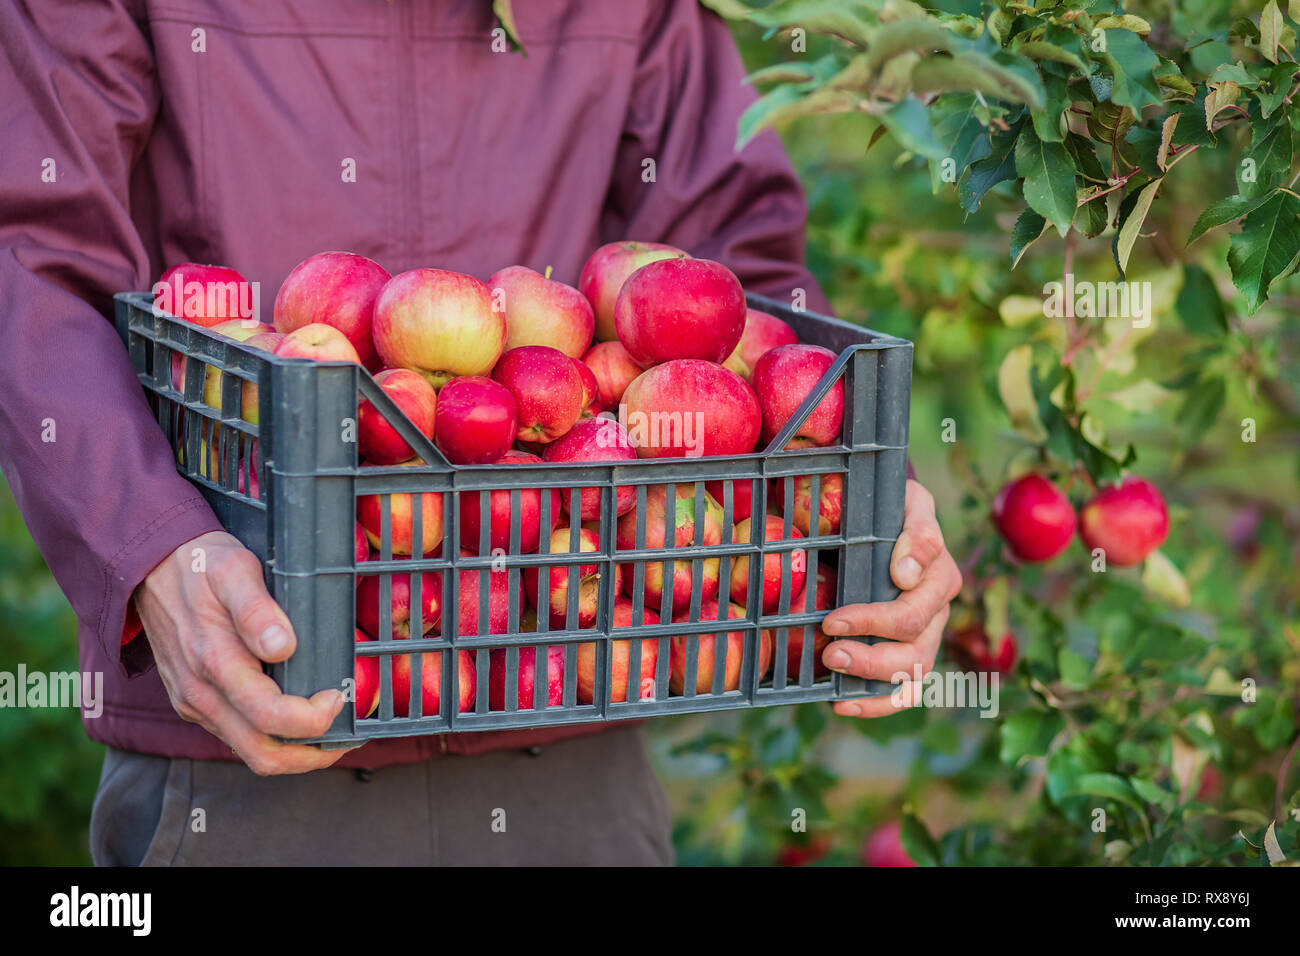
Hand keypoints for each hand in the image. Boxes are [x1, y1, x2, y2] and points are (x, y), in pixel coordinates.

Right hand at [134, 530, 355, 773]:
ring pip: (251, 752)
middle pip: (262, 754)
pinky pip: (238, 738)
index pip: (269, 717)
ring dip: (296, 753)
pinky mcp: (194, 704)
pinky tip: (301, 720)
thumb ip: (255, 609)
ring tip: (335, 733)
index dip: (312, 719)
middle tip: (350, 734)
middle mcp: (200, 694)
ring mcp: (195, 703)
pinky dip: (275, 740)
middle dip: (312, 754)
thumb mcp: (233, 569)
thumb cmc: (200, 566)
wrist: (150, 567)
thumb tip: (283, 646)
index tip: (340, 696)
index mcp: (214, 662)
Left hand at [820, 480, 961, 718]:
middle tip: (828, 652)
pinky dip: (877, 703)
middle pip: (914, 650)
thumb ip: (917, 530)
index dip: (873, 621)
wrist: (887, 518)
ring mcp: (927, 636)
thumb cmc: (893, 508)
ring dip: (871, 681)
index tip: (833, 621)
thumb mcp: (909, 501)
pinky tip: (842, 703)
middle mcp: (939, 611)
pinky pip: (905, 690)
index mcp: (940, 576)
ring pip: (912, 675)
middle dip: (870, 657)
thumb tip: (905, 574)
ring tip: (833, 676)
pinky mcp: (911, 653)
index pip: (913, 610)